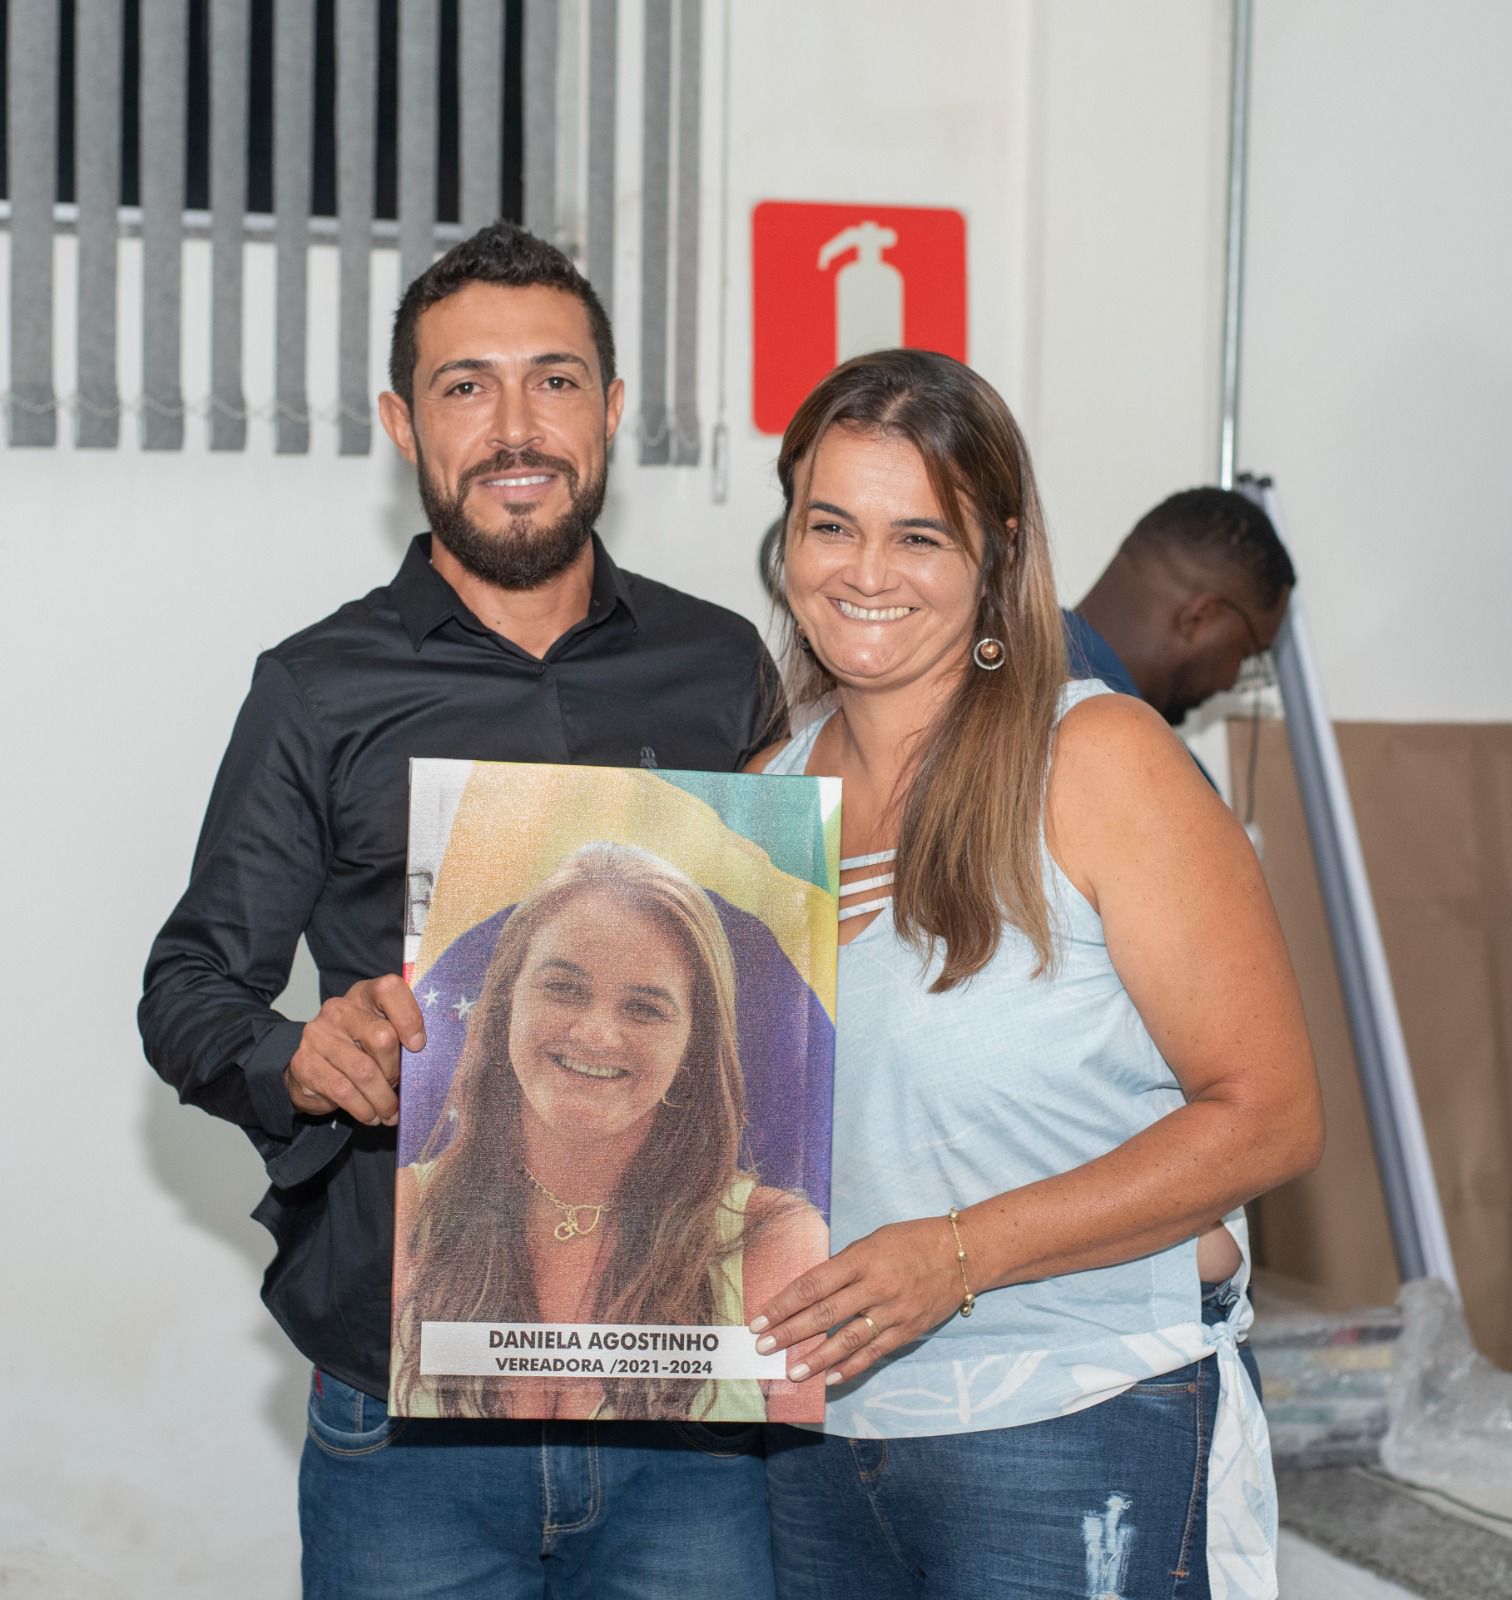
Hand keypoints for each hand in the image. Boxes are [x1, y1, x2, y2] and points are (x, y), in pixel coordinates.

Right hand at [284, 974, 424, 1127]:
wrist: (311, 1067)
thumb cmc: (358, 1048)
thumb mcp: (381, 1032)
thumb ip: (402, 1035)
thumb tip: (430, 1063)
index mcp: (364, 994)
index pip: (390, 989)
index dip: (409, 1017)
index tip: (418, 1045)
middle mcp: (339, 1010)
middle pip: (382, 1037)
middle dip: (396, 1070)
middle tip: (399, 1086)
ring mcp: (318, 1036)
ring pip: (364, 1072)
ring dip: (383, 1098)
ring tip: (391, 1112)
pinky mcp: (304, 1064)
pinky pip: (344, 1092)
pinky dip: (364, 1109)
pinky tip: (372, 1115)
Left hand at [749, 1216, 965, 1386]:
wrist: (963, 1254)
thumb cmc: (911, 1241)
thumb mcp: (873, 1241)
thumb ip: (844, 1265)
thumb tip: (810, 1291)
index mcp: (862, 1258)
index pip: (813, 1284)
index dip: (783, 1303)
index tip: (759, 1318)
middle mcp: (875, 1286)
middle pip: (824, 1314)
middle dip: (790, 1332)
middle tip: (763, 1347)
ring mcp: (893, 1312)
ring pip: (847, 1339)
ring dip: (816, 1357)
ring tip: (791, 1371)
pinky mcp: (907, 1331)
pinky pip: (874, 1352)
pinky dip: (850, 1367)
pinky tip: (829, 1378)